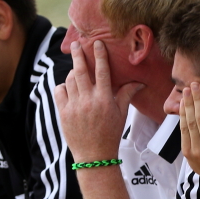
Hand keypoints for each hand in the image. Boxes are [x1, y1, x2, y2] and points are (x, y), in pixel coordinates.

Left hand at [54, 40, 143, 161]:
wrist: (94, 155)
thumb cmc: (110, 134)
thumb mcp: (121, 114)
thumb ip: (127, 94)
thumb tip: (139, 82)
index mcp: (104, 99)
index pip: (102, 71)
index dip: (99, 55)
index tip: (97, 43)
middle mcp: (88, 100)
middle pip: (81, 70)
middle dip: (78, 54)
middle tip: (75, 43)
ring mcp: (74, 106)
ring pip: (70, 80)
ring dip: (73, 72)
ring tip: (77, 71)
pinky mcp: (63, 113)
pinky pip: (59, 91)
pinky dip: (63, 86)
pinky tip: (68, 88)